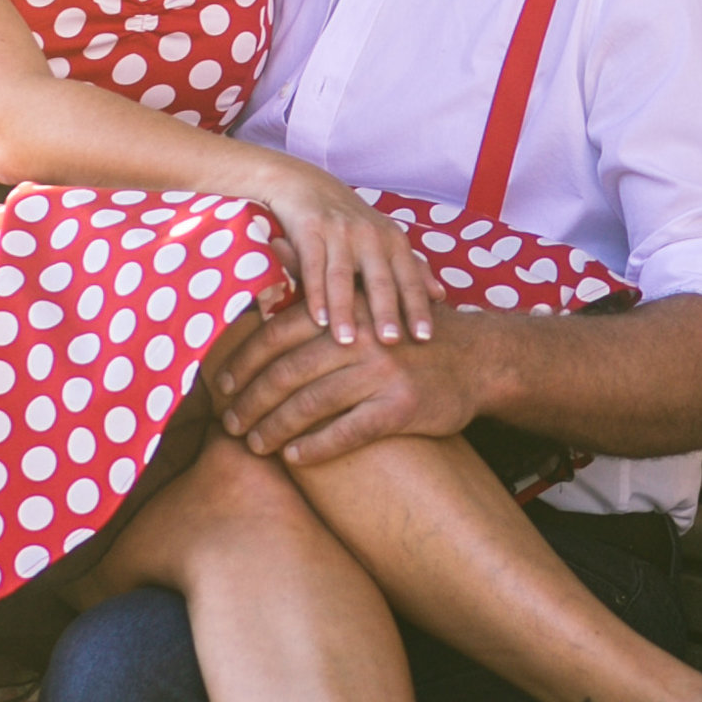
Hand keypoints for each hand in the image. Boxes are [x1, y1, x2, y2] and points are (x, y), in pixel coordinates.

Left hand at [210, 293, 493, 468]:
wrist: (478, 358)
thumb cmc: (410, 329)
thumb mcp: (368, 296)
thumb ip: (317, 277)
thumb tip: (272, 243)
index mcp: (345, 310)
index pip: (279, 336)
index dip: (246, 363)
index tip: (223, 387)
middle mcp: (359, 338)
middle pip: (288, 372)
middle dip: (252, 401)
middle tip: (230, 424)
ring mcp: (381, 374)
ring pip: (311, 405)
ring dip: (276, 428)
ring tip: (255, 444)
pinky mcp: (400, 407)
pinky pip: (347, 432)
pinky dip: (316, 447)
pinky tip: (295, 458)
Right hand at [234, 157, 436, 349]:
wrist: (304, 182)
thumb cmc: (349, 218)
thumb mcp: (384, 237)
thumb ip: (411, 266)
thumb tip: (440, 295)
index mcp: (392, 239)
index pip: (409, 279)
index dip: (417, 307)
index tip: (425, 337)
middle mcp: (370, 234)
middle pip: (380, 279)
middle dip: (386, 312)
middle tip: (391, 342)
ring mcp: (339, 231)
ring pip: (343, 277)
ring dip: (345, 310)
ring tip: (348, 341)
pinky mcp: (309, 229)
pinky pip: (312, 266)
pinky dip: (315, 294)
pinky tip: (317, 319)